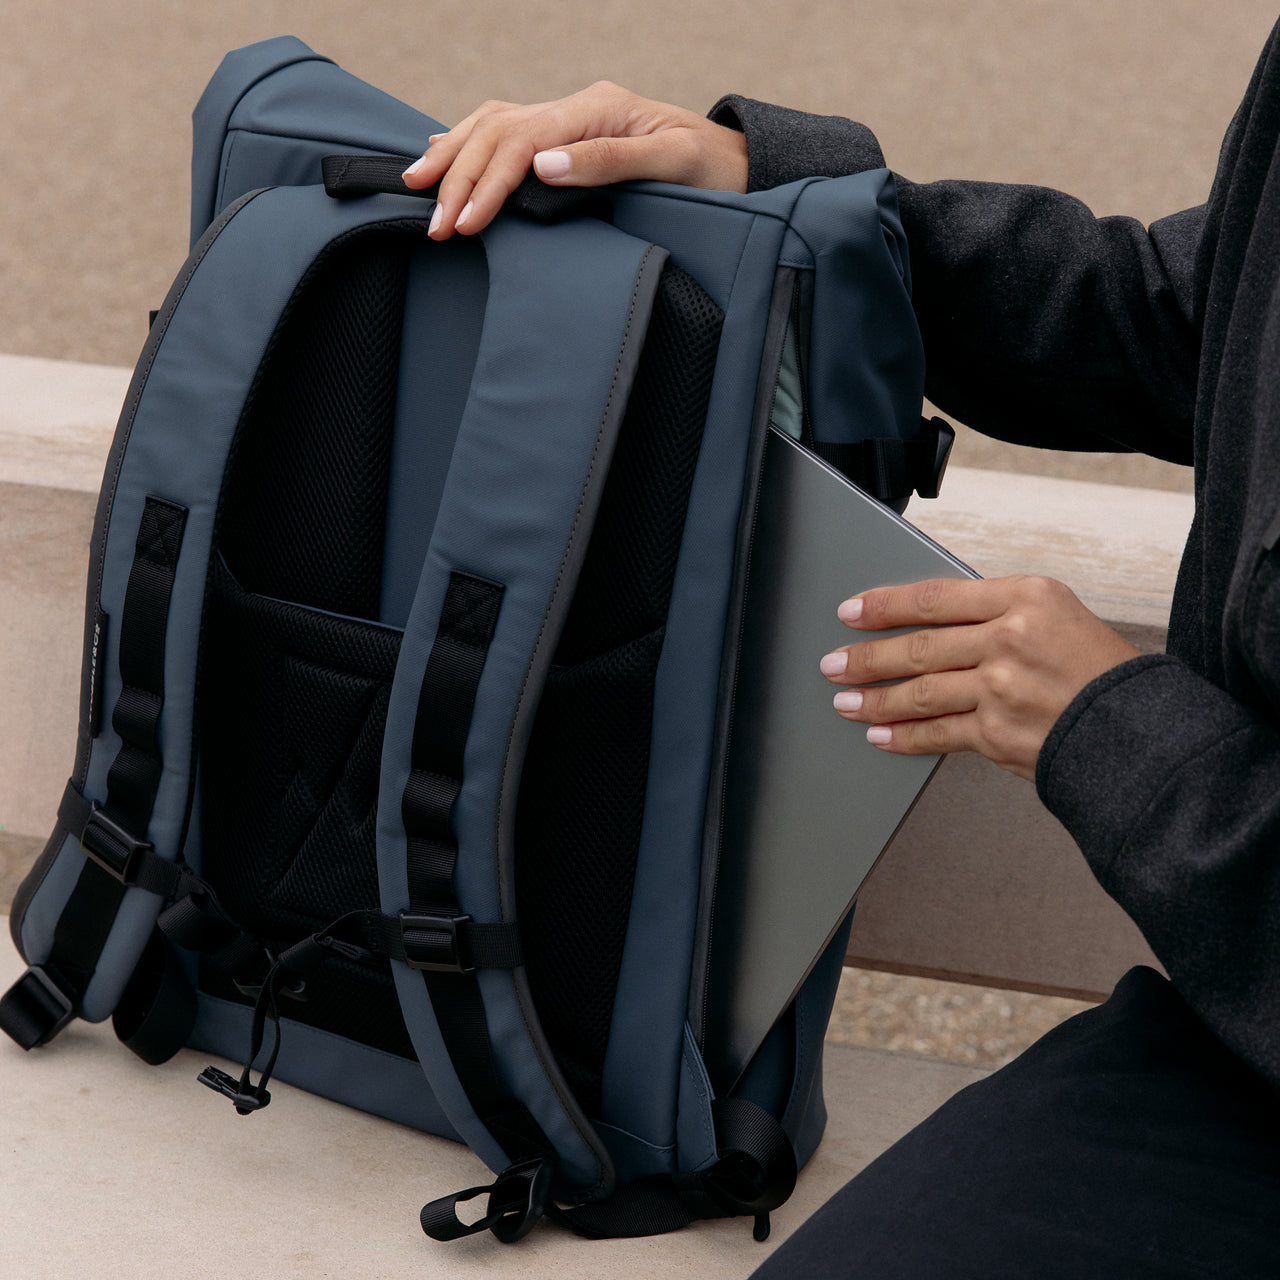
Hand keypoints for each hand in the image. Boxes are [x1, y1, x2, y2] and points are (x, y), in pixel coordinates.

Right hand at [401, 81, 747, 238]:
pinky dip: (471, 144)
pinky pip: (507, 132)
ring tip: (419, 187)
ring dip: (455, 157)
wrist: (736, 167)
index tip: (463, 224)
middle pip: (498, 131)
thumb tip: (543, 165)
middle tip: (433, 223)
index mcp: (597, 110)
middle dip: (459, 177)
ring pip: (494, 124)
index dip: (489, 183)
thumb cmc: (711, 172)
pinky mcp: (569, 136)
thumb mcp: (672, 164)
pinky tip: (446, 156)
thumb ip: (609, 161)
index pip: (523, 141)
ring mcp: (570, 118)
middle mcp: (577, 107)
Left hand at [819, 576, 1140, 781]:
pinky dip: (903, 737)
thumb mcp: (1056, 615)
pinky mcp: (1000, 733)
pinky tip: (880, 736)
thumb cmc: (1099, 670)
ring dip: (874, 699)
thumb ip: (995, 615)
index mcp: (1026, 596)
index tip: (851, 610)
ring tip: (845, 703)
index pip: (935, 597)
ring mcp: (1003, 688)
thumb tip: (927, 627)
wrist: (1143, 729)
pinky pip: (938, 733)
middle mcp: (1010, 638)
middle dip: (866, 657)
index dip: (883, 605)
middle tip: (833, 663)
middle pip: (918, 646)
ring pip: (920, 691)